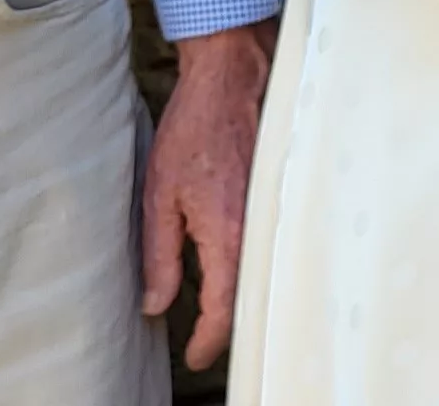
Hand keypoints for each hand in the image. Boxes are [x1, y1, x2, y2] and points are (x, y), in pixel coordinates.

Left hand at [139, 22, 270, 368]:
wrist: (232, 80)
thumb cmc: (193, 130)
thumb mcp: (159, 196)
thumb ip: (159, 256)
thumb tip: (155, 303)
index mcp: (227, 234)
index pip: (223, 309)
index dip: (207, 342)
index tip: (194, 357)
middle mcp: (259, 229)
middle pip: (250, 299)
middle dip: (229, 328)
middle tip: (204, 343)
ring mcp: (276, 213)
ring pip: (264, 274)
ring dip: (244, 298)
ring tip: (219, 315)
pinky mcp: (282, 198)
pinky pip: (272, 247)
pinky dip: (256, 266)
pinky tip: (241, 270)